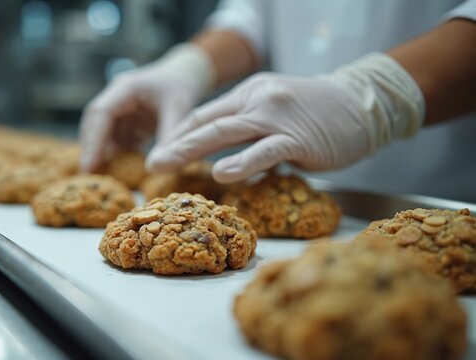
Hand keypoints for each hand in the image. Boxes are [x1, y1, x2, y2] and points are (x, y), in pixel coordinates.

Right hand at [79, 44, 212, 171]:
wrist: (187, 74)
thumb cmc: (182, 86)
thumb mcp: (179, 110)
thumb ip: (168, 137)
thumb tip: (156, 166)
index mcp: (126, 88)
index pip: (102, 113)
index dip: (94, 141)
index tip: (90, 165)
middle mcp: (117, 97)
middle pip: (94, 123)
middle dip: (91, 149)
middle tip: (88, 176)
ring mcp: (120, 109)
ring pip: (102, 133)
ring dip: (102, 153)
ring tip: (102, 177)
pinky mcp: (127, 120)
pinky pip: (116, 139)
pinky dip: (116, 154)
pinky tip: (120, 172)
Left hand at [147, 53, 424, 182]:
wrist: (363, 103)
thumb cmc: (319, 114)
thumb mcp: (276, 111)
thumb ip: (250, 131)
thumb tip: (225, 158)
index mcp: (250, 94)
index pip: (206, 115)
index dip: (180, 134)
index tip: (159, 152)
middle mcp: (258, 100)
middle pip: (207, 122)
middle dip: (175, 144)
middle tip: (150, 162)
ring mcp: (276, 117)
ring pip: (226, 132)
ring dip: (191, 150)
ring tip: (165, 165)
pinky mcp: (297, 137)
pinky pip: (264, 151)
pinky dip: (241, 163)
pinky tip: (221, 174)